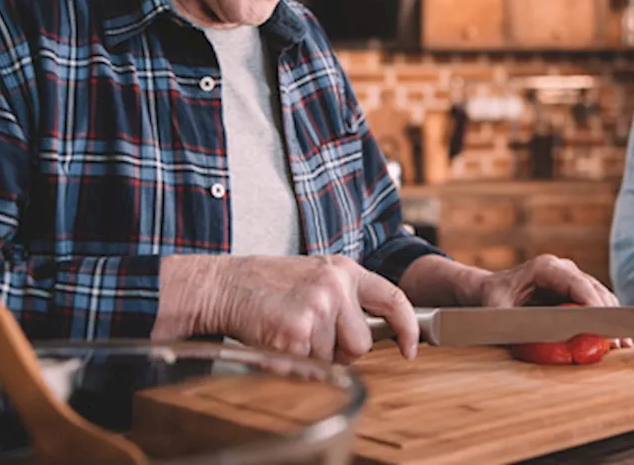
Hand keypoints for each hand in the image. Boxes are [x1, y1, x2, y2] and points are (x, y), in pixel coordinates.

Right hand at [151, 254, 418, 363]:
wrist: (224, 285)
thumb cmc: (268, 285)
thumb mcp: (315, 276)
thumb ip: (346, 297)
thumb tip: (375, 334)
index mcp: (344, 270)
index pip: (394, 299)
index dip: (407, 329)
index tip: (409, 348)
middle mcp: (335, 285)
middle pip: (363, 343)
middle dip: (341, 350)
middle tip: (312, 334)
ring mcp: (317, 307)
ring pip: (335, 358)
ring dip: (314, 355)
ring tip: (291, 331)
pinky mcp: (298, 330)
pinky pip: (311, 365)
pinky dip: (295, 361)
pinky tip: (279, 339)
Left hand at [472, 254, 631, 348]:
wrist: (488, 290)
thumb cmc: (492, 298)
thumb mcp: (498, 311)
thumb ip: (516, 322)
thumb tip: (537, 336)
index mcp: (546, 267)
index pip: (578, 284)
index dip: (594, 304)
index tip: (606, 324)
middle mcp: (563, 269)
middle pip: (594, 290)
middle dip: (608, 316)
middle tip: (620, 340)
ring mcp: (571, 278)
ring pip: (599, 296)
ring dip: (610, 319)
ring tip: (622, 343)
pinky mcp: (574, 291)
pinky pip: (595, 303)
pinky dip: (603, 320)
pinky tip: (613, 339)